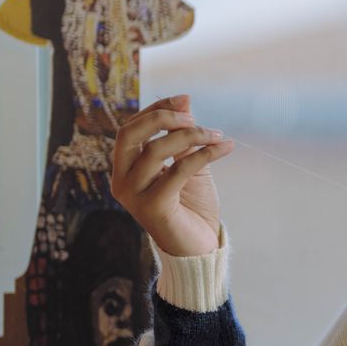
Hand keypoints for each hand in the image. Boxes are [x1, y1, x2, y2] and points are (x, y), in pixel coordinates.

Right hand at [110, 94, 233, 256]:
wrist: (200, 246)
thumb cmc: (192, 205)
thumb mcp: (187, 164)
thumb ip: (183, 137)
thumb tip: (185, 100)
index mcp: (125, 168)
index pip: (132, 128)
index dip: (157, 109)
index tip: (185, 99)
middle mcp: (121, 181)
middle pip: (130, 134)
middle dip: (162, 117)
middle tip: (193, 117)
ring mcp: (133, 196)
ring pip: (155, 150)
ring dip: (191, 136)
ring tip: (216, 135)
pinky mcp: (152, 207)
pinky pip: (178, 170)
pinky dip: (204, 154)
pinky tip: (225, 148)